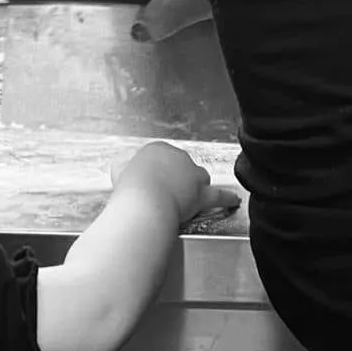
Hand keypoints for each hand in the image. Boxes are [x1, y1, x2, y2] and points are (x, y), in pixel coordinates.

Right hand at [110, 141, 240, 227]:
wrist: (143, 202)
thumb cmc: (129, 187)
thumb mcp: (118, 168)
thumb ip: (125, 165)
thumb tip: (124, 166)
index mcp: (159, 148)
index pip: (163, 158)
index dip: (158, 173)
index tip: (151, 183)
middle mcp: (178, 157)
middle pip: (182, 168)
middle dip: (175, 179)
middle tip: (161, 193)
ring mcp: (192, 175)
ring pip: (199, 178)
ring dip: (194, 186)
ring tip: (188, 196)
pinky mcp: (202, 194)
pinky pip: (218, 196)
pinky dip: (226, 199)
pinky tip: (233, 200)